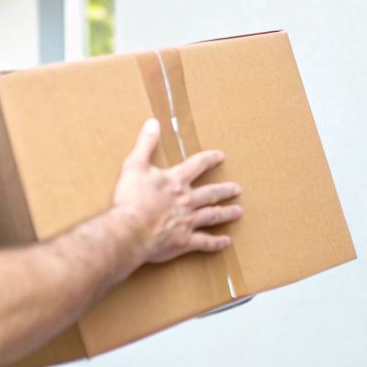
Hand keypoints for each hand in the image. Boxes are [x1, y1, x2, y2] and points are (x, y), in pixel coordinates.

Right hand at [112, 120, 242, 264]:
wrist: (129, 230)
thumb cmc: (130, 199)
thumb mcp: (134, 166)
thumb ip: (145, 144)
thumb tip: (153, 123)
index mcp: (175, 181)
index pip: (197, 165)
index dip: (210, 159)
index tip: (221, 157)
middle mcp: (186, 200)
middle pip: (211, 193)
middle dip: (225, 190)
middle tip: (237, 189)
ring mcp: (188, 221)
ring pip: (212, 216)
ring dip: (226, 213)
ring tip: (237, 211)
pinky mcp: (184, 241)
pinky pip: (205, 242)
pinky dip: (217, 243)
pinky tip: (226, 242)